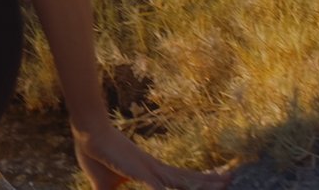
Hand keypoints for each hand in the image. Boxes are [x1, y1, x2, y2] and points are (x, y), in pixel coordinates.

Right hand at [72, 124, 231, 189]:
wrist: (87, 134)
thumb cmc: (96, 155)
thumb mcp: (106, 184)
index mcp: (149, 170)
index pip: (179, 179)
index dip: (196, 181)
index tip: (214, 181)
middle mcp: (154, 168)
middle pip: (187, 178)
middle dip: (210, 181)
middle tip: (231, 179)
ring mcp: (148, 170)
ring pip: (181, 182)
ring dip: (202, 185)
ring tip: (224, 184)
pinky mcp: (139, 172)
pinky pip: (159, 189)